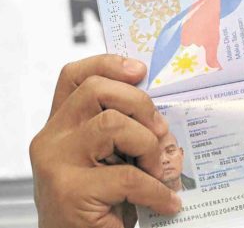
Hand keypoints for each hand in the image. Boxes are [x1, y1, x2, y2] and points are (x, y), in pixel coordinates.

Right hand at [30, 55, 180, 227]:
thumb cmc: (100, 204)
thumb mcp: (109, 159)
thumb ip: (123, 132)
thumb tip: (163, 115)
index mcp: (62, 126)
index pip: (76, 77)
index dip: (108, 64)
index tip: (140, 70)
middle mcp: (52, 139)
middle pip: (97, 90)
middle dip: (140, 103)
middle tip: (159, 130)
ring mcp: (57, 164)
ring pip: (112, 124)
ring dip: (148, 146)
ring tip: (158, 171)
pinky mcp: (71, 192)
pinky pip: (128, 176)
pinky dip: (156, 190)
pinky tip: (165, 202)